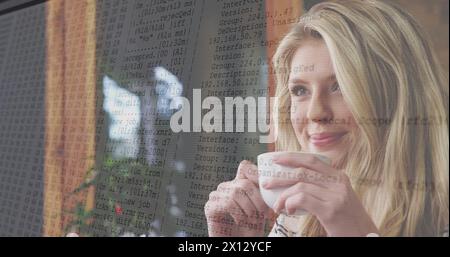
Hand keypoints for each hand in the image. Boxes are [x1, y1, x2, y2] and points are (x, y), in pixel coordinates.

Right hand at [205, 160, 271, 236]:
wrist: (239, 243)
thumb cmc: (252, 227)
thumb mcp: (263, 209)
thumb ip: (265, 195)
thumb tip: (274, 183)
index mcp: (239, 184)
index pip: (245, 167)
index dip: (255, 173)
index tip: (265, 188)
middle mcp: (227, 187)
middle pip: (244, 183)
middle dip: (258, 200)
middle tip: (263, 214)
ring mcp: (216, 196)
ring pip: (236, 192)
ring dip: (249, 208)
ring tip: (252, 220)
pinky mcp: (210, 207)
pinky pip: (226, 203)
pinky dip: (238, 213)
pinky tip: (240, 221)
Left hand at [262, 153, 378, 236]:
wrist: (365, 236)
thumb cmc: (346, 220)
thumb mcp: (338, 197)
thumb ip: (323, 187)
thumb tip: (294, 183)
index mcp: (339, 177)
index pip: (312, 160)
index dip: (292, 157)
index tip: (276, 159)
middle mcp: (338, 183)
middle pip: (303, 171)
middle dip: (280, 176)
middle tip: (266, 183)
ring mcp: (336, 196)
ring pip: (300, 186)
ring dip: (284, 197)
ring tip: (278, 207)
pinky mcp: (331, 210)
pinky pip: (302, 199)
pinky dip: (290, 204)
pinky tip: (289, 211)